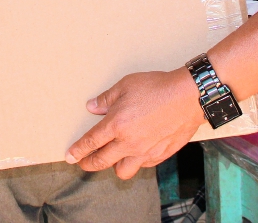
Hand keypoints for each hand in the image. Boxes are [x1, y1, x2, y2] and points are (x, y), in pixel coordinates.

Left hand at [65, 69, 202, 179]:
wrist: (187, 97)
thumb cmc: (157, 88)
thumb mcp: (126, 85)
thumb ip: (106, 99)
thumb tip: (92, 107)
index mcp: (116, 125)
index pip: (90, 143)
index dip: (78, 151)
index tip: (70, 156)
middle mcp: (128, 143)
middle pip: (101, 161)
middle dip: (88, 163)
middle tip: (83, 162)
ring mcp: (145, 152)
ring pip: (122, 171)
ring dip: (113, 166)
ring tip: (111, 158)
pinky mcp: (160, 155)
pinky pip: (142, 166)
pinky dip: (135, 162)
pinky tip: (136, 152)